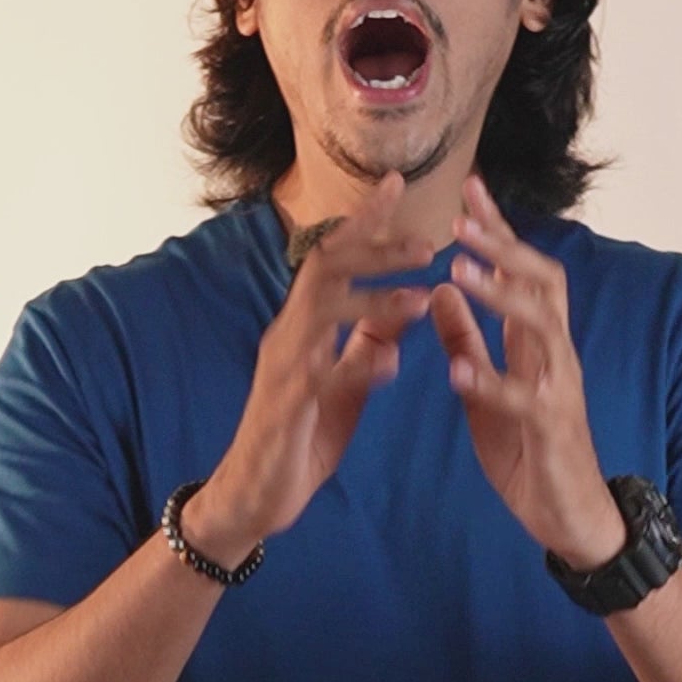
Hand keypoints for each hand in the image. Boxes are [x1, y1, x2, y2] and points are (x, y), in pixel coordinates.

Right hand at [190, 172, 432, 554]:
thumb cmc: (301, 435)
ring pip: (320, 316)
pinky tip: (391, 363)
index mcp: (304, 325)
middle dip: (374, 248)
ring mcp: (283, 371)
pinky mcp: (286, 410)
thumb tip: (406, 300)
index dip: (364, 221)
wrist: (254, 496)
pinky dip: (357, 367)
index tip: (399, 185)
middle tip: (427, 241)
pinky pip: (320, 379)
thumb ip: (369, 339)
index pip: (333, 257)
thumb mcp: (345, 380)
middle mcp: (288, 336)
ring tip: (419, 297)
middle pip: (324, 269)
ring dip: (372, 301)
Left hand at [429, 175, 626, 567]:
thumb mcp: (487, 388)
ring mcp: (559, 388)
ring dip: (499, 297)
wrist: (571, 516)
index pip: (522, 270)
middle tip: (460, 220)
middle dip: (504, 247)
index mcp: (537, 342)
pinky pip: (523, 399)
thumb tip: (442, 288)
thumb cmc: (531, 451)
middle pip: (542, 282)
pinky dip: (491, 381)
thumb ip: (469, 340)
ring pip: (541, 327)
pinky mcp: (551, 428)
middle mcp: (556, 354)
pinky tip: (457, 371)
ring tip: (457, 273)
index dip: (498, 230)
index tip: (468, 189)